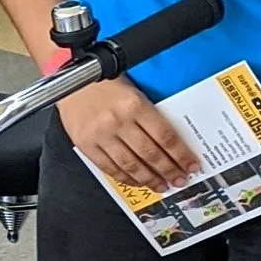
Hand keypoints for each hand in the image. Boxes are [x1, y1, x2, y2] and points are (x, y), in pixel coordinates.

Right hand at [57, 73, 199, 191]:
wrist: (70, 75)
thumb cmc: (103, 79)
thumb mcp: (133, 89)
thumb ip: (150, 113)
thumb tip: (171, 140)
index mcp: (135, 104)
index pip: (165, 136)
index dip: (181, 155)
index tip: (191, 164)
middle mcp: (118, 120)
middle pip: (151, 153)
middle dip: (169, 170)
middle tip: (180, 179)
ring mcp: (101, 135)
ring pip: (131, 165)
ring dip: (150, 179)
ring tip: (162, 185)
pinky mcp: (86, 144)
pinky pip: (110, 167)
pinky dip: (126, 178)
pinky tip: (137, 181)